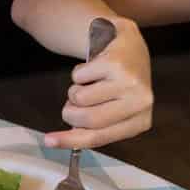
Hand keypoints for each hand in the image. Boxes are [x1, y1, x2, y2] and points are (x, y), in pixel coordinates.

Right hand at [44, 20, 152, 150]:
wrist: (129, 48)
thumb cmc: (117, 85)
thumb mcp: (110, 112)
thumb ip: (89, 129)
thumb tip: (53, 141)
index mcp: (139, 122)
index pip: (98, 137)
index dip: (69, 141)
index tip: (48, 141)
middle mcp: (141, 103)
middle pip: (87, 119)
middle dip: (70, 111)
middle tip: (73, 103)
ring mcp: (131, 82)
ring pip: (80, 97)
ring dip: (75, 90)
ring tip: (89, 83)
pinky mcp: (117, 63)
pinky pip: (78, 77)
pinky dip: (79, 73)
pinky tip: (94, 68)